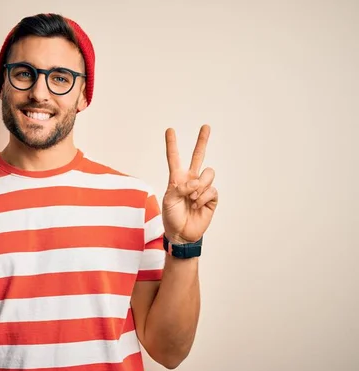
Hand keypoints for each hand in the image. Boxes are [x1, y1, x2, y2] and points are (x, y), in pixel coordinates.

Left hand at [161, 125, 217, 243]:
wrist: (182, 233)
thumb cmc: (171, 217)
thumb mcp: (168, 200)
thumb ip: (180, 187)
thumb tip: (195, 183)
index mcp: (177, 179)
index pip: (174, 158)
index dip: (172, 144)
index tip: (170, 130)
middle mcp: (191, 180)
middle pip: (198, 156)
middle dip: (203, 141)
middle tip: (206, 126)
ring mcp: (202, 188)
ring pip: (207, 173)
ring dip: (199, 186)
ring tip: (192, 199)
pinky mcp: (211, 197)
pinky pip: (211, 189)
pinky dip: (203, 197)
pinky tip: (197, 205)